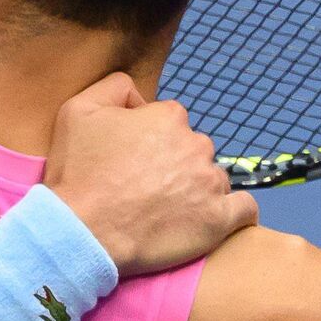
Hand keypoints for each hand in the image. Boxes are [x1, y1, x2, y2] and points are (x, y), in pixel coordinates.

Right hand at [42, 73, 256, 275]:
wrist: (82, 232)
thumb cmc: (77, 175)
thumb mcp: (78, 110)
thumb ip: (115, 87)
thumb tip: (140, 97)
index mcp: (168, 117)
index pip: (170, 122)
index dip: (150, 140)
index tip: (132, 162)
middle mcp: (196, 144)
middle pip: (193, 149)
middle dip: (175, 165)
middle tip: (145, 190)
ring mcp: (210, 183)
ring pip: (213, 178)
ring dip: (197, 189)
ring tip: (167, 212)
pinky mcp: (219, 219)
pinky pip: (243, 210)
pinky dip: (234, 213)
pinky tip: (214, 219)